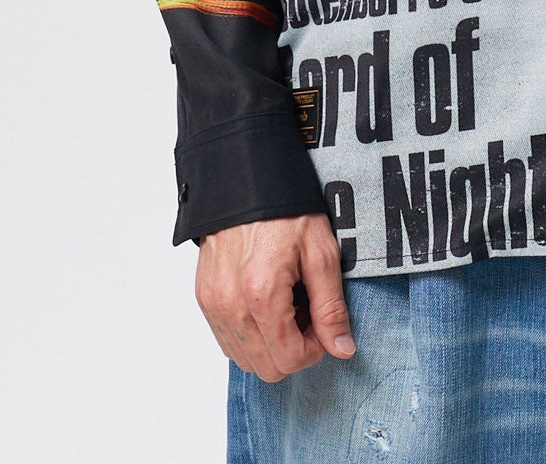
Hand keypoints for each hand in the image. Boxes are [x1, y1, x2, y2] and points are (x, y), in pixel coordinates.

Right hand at [195, 213, 355, 381]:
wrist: (246, 179)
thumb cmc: (286, 210)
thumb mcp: (322, 252)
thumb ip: (331, 307)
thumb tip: (342, 349)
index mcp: (261, 294)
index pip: (288, 359)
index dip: (314, 350)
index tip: (323, 325)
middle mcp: (230, 305)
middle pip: (265, 367)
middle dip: (292, 349)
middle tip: (306, 313)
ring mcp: (212, 303)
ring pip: (243, 359)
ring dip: (269, 344)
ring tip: (286, 306)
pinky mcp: (203, 297)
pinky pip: (226, 339)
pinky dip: (248, 333)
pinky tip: (264, 303)